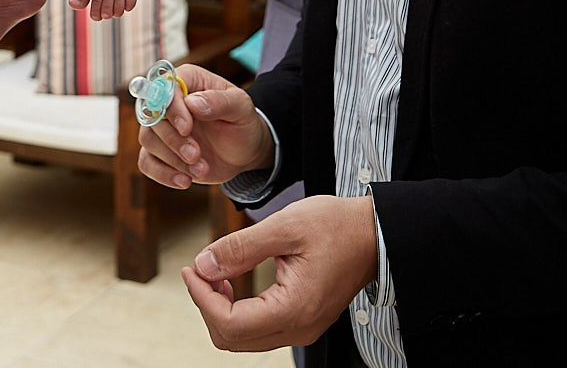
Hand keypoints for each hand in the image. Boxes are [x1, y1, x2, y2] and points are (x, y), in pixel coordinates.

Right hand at [134, 64, 272, 189]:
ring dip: (172, 159)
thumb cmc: (242, 122)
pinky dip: (163, 174)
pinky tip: (185, 181)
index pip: (165, 88)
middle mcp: (169, 102)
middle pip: (152, 116)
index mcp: (188, 81)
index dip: (171, 109)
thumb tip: (193, 104)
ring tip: (201, 169)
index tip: (187, 129)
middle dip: (173, 140)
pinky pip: (146, 162)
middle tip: (196, 155)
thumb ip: (220, 102)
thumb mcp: (241, 108)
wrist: (244, 151)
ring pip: (147, 140)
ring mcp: (163, 128)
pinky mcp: (160, 152)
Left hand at [182, 196, 380, 350]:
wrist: (374, 233)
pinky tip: (232, 282)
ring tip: (215, 274)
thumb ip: (240, 248)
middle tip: (199, 270)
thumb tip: (202, 266)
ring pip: (243, 338)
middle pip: (232, 339)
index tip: (191, 269)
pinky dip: (236, 311)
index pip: (230, 324)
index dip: (201, 298)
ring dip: (219, 310)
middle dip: (206, 305)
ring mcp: (302, 328)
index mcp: (295, 309)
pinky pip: (258, 330)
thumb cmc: (337, 226)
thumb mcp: (284, 226)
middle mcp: (299, 328)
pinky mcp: (302, 321)